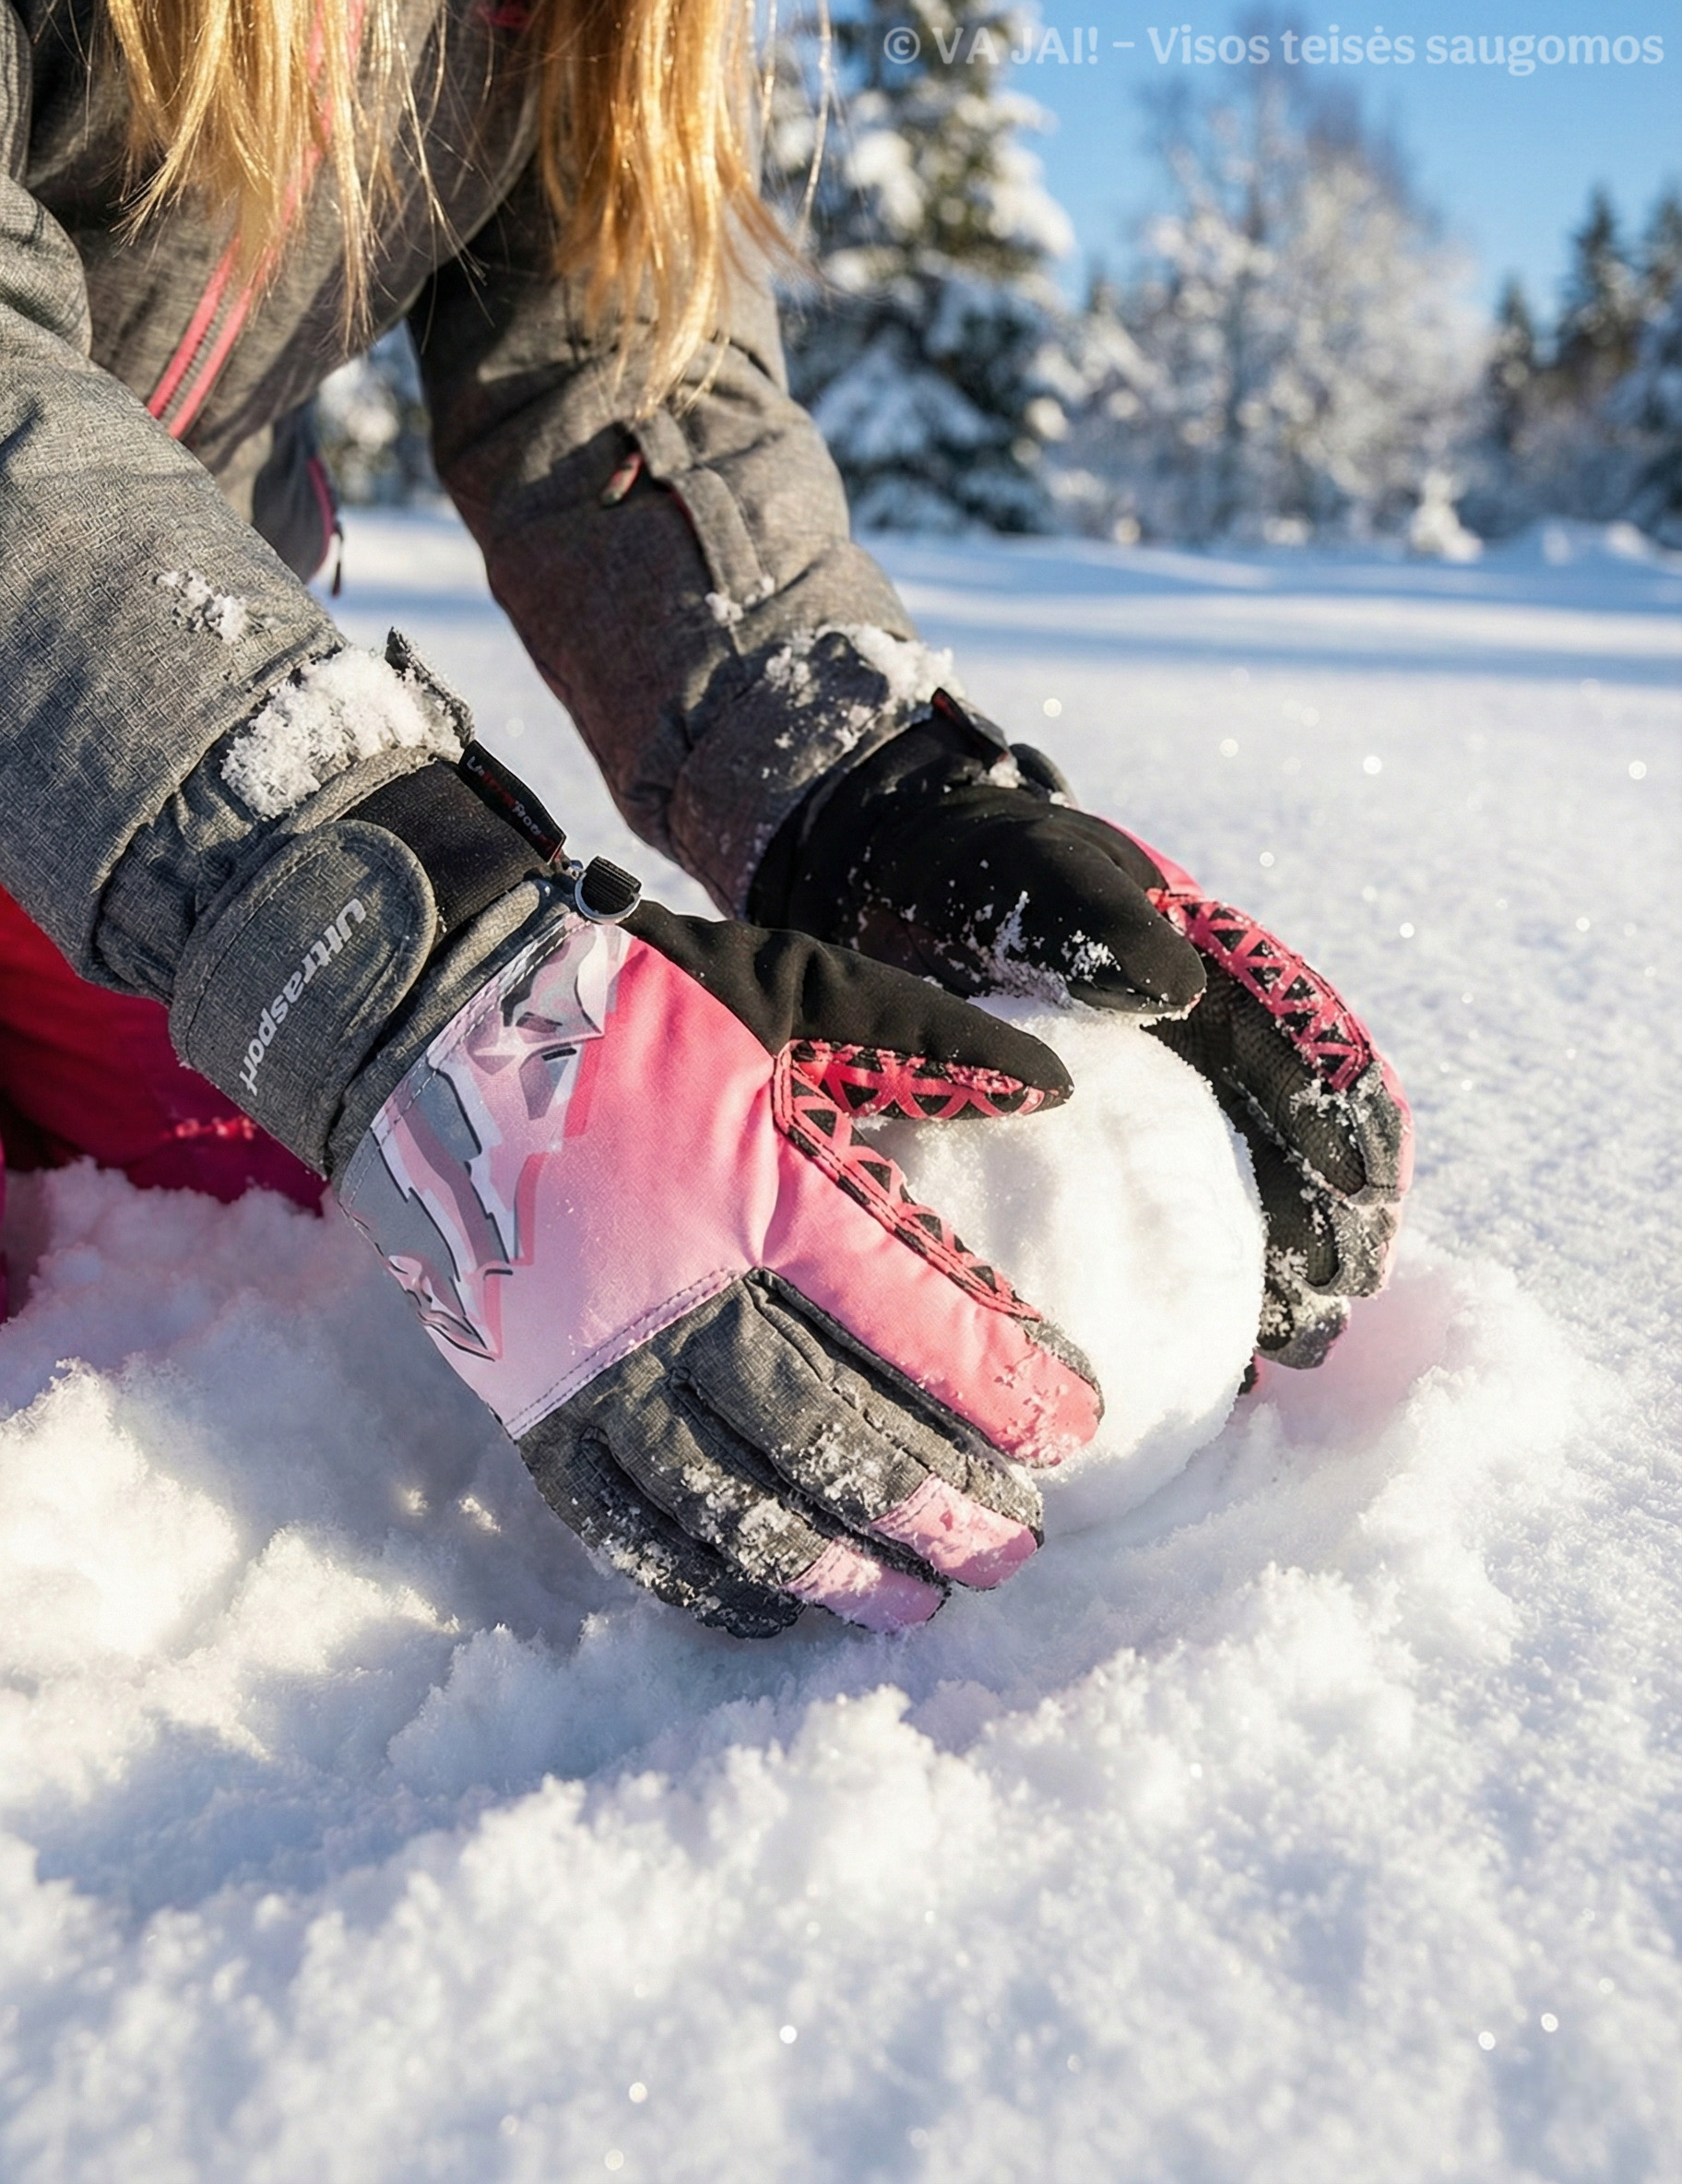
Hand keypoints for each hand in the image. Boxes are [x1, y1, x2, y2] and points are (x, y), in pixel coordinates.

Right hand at [337, 898, 1099, 1635]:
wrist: (423, 1021)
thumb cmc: (626, 1001)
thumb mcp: (789, 982)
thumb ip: (925, 1040)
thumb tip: (1060, 1088)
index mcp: (756, 1186)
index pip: (910, 1314)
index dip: (1004, 1383)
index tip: (1075, 1431)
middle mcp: (675, 1291)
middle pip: (828, 1431)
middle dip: (934, 1504)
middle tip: (1012, 1555)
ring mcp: (590, 1359)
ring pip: (727, 1499)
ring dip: (831, 1566)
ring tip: (913, 1607)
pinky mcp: (526, 1399)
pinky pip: (619, 1524)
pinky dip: (698, 1579)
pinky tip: (771, 1610)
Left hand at [763, 694, 1411, 1368]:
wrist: (899, 883)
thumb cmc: (978, 871)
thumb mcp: (1035, 874)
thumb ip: (1096, 915)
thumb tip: (1174, 988)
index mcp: (1221, 972)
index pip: (1312, 1051)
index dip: (1348, 1123)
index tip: (1362, 1198)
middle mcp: (1207, 1044)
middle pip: (1295, 1140)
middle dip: (1331, 1221)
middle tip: (1335, 1306)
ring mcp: (1160, 1099)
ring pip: (1243, 1190)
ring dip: (1281, 1266)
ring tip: (1293, 1347)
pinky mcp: (1104, 1146)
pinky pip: (1162, 1217)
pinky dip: (1192, 1279)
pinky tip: (1205, 1350)